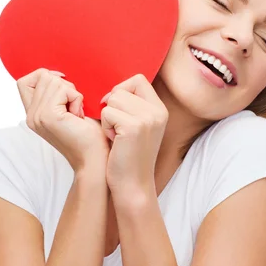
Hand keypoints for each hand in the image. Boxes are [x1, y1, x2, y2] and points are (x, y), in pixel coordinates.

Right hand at [17, 68, 108, 172]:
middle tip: (74, 108)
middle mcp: (31, 116)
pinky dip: (76, 98)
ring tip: (77, 113)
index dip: (44, 77)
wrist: (94, 158)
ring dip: (72, 93)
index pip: (24, 81)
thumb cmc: (89, 135)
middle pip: (42, 76)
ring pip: (53, 81)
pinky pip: (63, 90)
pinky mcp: (48, 116)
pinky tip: (78, 115)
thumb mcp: (67, 109)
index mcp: (33, 114)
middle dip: (65, 86)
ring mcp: (38, 116)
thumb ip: (56, 94)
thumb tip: (57, 73)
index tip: (64, 89)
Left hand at [100, 74, 168, 199]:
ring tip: (116, 136)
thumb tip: (112, 90)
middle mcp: (157, 111)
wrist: (132, 185)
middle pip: (121, 88)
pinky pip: (107, 112)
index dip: (121, 91)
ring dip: (107, 118)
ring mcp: (147, 118)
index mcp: (160, 109)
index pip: (137, 79)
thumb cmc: (127, 157)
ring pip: (113, 99)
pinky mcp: (133, 127)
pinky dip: (105, 127)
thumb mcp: (138, 127)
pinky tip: (114, 142)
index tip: (117, 111)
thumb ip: (132, 106)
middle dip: (112, 107)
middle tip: (118, 130)